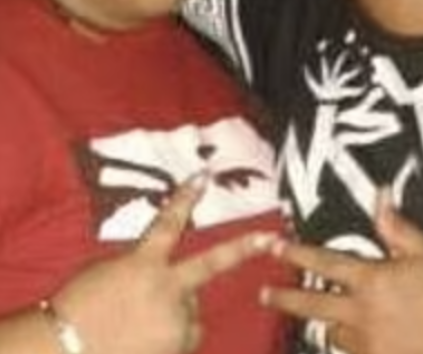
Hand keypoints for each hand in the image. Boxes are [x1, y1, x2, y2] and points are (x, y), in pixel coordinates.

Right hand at [54, 173, 276, 353]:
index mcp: (143, 263)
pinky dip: (171, 341)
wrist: (62, 350)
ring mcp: (174, 322)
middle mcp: (166, 289)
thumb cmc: (78, 307)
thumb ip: (141, 267)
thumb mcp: (107, 272)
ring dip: (177, 318)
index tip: (203, 176)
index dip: (186, 198)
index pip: (168, 223)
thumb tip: (161, 273)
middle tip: (270, 238)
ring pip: (192, 316)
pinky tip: (144, 344)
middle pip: (211, 265)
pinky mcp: (175, 350)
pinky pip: (183, 341)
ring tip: (143, 328)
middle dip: (243, 248)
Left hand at [261, 192, 422, 353]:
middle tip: (264, 294)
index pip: (324, 263)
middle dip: (285, 299)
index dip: (296, 253)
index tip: (273, 246)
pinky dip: (353, 347)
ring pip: (333, 335)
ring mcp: (373, 346)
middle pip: (313, 305)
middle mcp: (365, 314)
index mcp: (373, 280)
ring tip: (322, 318)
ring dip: (328, 324)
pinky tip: (357, 341)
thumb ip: (397, 227)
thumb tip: (380, 194)